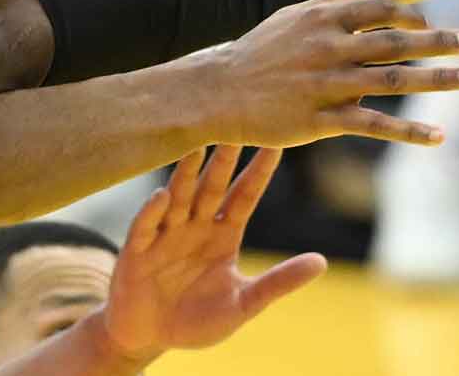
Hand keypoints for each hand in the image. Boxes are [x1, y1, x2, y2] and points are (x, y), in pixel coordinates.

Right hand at [99, 146, 326, 358]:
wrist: (147, 337)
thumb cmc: (195, 321)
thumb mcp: (243, 303)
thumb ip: (278, 282)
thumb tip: (322, 262)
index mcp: (222, 236)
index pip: (245, 196)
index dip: (260, 171)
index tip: (279, 141)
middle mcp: (194, 226)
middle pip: (213, 186)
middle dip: (225, 157)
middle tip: (237, 120)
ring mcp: (165, 234)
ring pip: (179, 196)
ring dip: (187, 171)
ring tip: (197, 143)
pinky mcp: (137, 250)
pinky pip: (146, 226)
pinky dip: (153, 211)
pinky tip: (162, 195)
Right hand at [189, 0, 458, 147]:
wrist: (216, 91)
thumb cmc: (256, 53)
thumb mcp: (292, 18)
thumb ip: (334, 2)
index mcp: (321, 20)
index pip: (379, 9)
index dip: (410, 15)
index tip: (432, 23)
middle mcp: (328, 48)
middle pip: (394, 42)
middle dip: (437, 42)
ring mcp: (326, 85)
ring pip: (391, 80)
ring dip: (435, 80)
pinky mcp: (321, 119)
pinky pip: (373, 124)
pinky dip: (408, 131)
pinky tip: (438, 136)